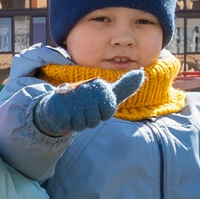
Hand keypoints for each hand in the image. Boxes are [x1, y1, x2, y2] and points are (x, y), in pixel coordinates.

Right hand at [30, 68, 147, 136]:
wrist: (58, 104)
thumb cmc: (87, 100)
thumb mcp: (107, 93)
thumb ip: (124, 86)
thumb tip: (141, 72)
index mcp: (99, 87)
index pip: (107, 113)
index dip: (100, 114)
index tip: (95, 107)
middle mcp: (86, 90)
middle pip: (95, 120)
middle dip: (89, 120)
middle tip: (82, 110)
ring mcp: (72, 99)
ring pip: (83, 124)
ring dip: (78, 122)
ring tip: (74, 112)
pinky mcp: (61, 109)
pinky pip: (72, 125)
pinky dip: (69, 123)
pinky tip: (66, 114)